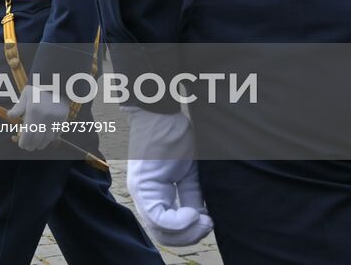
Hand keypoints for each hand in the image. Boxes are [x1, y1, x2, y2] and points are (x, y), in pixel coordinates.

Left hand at [6, 83, 70, 150]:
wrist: (56, 83)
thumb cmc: (38, 90)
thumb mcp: (25, 95)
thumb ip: (18, 107)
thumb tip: (10, 116)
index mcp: (33, 111)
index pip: (27, 134)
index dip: (24, 142)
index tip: (21, 144)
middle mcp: (44, 117)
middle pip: (37, 139)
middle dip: (32, 145)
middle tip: (28, 147)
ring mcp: (55, 119)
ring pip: (48, 139)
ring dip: (41, 144)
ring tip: (37, 145)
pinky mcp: (63, 119)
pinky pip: (57, 134)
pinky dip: (51, 139)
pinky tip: (46, 138)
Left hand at [125, 109, 212, 246]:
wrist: (161, 113)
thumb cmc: (175, 137)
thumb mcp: (188, 174)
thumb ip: (192, 197)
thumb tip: (203, 220)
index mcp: (155, 194)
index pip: (168, 229)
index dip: (191, 233)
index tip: (210, 221)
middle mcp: (144, 197)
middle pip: (163, 235)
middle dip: (190, 237)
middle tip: (209, 224)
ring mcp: (141, 193)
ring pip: (160, 231)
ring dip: (187, 231)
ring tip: (205, 219)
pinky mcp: (143, 186)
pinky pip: (157, 218)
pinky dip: (179, 222)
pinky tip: (195, 213)